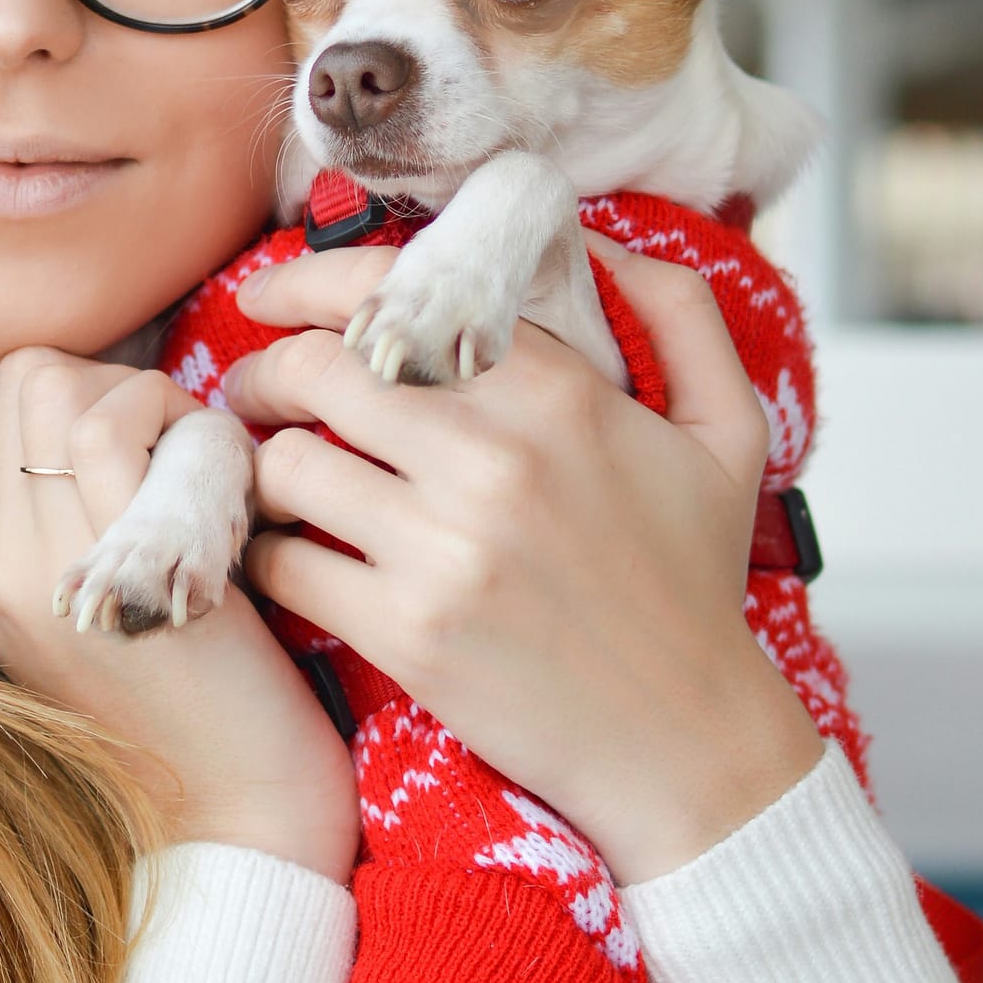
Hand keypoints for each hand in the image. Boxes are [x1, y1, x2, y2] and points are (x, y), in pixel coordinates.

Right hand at [0, 347, 359, 882]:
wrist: (236, 814)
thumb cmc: (196, 694)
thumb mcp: (96, 602)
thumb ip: (69, 513)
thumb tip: (95, 407)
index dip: (74, 386)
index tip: (141, 437)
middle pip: (18, 371)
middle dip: (108, 377)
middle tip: (175, 444)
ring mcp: (35, 570)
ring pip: (52, 379)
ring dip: (146, 394)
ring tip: (198, 465)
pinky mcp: (103, 574)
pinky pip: (110, 427)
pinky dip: (179, 420)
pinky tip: (224, 481)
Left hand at [222, 232, 825, 885]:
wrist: (691, 745)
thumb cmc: (696, 583)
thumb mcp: (728, 430)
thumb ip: (680, 314)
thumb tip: (600, 237)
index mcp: (556, 393)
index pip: (391, 297)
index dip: (307, 282)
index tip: (269, 294)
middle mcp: (492, 458)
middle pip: (315, 369)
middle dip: (266, 368)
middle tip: (253, 385)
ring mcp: (443, 549)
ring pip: (287, 465)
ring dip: (259, 462)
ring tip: (265, 470)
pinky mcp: (406, 633)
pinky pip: (285, 565)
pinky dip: (266, 552)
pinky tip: (282, 549)